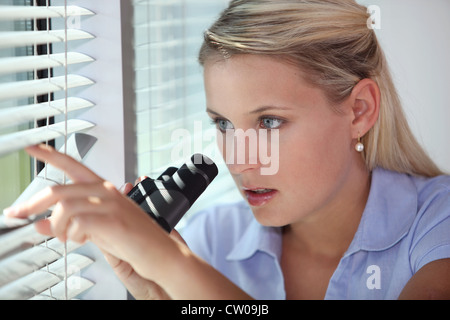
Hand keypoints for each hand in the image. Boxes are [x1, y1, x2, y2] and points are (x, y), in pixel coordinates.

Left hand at [4, 144, 182, 287]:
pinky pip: (78, 221)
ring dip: (56, 226)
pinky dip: (72, 234)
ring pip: (65, 206)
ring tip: (64, 237)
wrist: (161, 252)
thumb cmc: (133, 240)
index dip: (51, 155)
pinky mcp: (113, 219)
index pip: (73, 165)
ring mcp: (111, 204)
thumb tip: (40, 223)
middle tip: (17, 214)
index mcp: (104, 189)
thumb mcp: (96, 230)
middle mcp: (106, 191)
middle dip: (31, 203)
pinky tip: (80, 239)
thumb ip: (69, 224)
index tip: (32, 147)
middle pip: (59, 190)